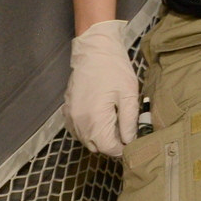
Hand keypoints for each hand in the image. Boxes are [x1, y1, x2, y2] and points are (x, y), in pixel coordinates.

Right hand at [65, 19, 139, 156]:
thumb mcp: (129, 94)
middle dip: (112, 144)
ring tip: (116, 123)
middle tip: (127, 131)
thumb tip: (131, 141)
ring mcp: (70, 117)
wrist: (93, 51)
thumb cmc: (114, 70)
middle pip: (96, 146)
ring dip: (101, 138)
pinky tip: (102, 118)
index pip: (108, 148)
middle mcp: (79, 122)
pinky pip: (78, 130)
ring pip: (86, 140)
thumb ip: (129, 121)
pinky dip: (90, 130)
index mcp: (94, 120)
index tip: (133, 142)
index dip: (122, 149)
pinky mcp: (67, 111)